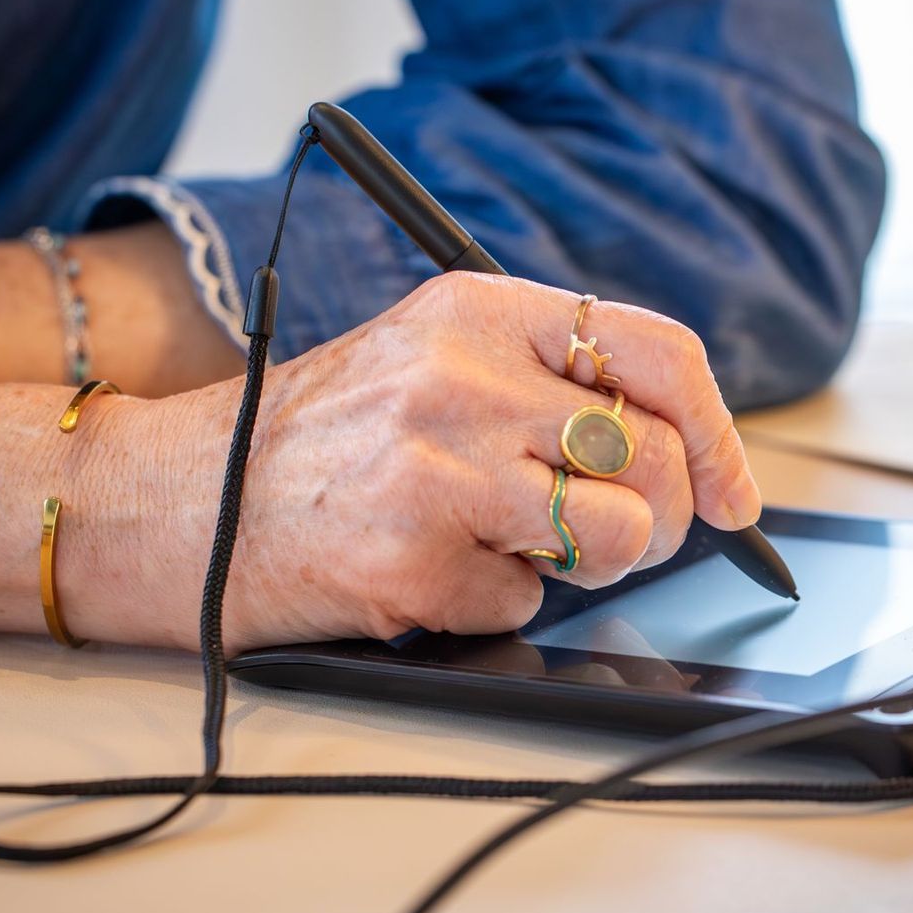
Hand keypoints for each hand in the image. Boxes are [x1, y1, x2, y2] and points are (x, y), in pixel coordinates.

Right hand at [140, 272, 762, 652]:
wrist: (176, 504)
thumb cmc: (316, 440)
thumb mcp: (428, 358)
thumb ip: (543, 378)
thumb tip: (689, 450)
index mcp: (477, 311)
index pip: (657, 352)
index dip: (719, 431)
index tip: (736, 493)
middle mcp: (464, 379)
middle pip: (656, 457)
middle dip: (661, 516)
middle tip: (614, 533)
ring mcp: (439, 472)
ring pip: (621, 537)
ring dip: (586, 564)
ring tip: (510, 544)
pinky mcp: (415, 562)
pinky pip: (528, 600)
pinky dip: (493, 601)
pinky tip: (428, 569)